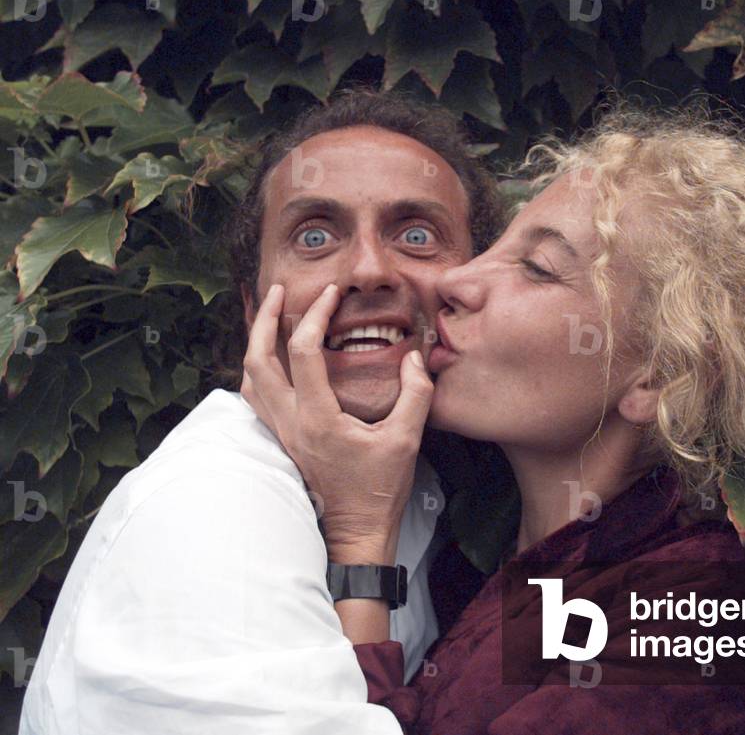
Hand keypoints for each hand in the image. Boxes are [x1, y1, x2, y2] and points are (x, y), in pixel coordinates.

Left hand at [241, 283, 433, 562]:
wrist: (356, 532)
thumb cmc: (380, 490)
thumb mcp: (407, 440)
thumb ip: (416, 395)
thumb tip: (414, 358)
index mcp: (317, 418)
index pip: (302, 352)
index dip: (315, 315)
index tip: (333, 295)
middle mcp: (290, 422)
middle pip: (257, 360)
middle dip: (265, 320)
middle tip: (280, 291)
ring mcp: (282, 432)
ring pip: (249, 378)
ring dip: (255, 343)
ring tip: (270, 316)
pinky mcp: (283, 440)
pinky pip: (256, 397)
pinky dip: (258, 369)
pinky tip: (273, 358)